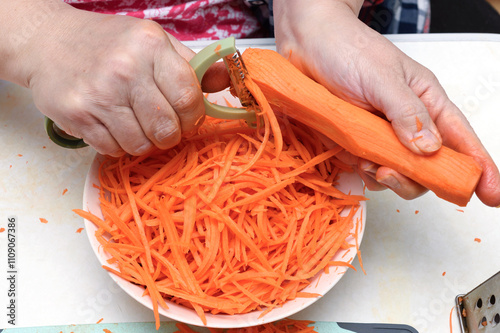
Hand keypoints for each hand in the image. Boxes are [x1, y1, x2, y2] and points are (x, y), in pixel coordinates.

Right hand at [22, 4, 227, 156]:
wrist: (49, 42)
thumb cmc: (109, 44)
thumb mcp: (153, 41)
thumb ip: (191, 64)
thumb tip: (227, 80)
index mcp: (150, 47)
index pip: (188, 97)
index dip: (193, 115)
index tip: (188, 117)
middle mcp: (125, 70)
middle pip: (167, 128)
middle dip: (170, 134)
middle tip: (163, 126)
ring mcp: (99, 94)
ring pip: (140, 145)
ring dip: (144, 142)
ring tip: (135, 123)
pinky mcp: (78, 116)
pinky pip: (113, 150)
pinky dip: (118, 144)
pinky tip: (113, 125)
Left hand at [274, 0, 499, 205]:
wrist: (306, 44)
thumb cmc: (348, 50)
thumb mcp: (382, 77)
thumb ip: (406, 112)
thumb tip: (429, 149)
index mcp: (426, 102)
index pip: (460, 138)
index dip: (479, 168)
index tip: (491, 195)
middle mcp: (406, 123)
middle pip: (428, 167)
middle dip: (416, 179)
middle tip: (392, 173)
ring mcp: (380, 135)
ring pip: (398, 174)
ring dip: (386, 177)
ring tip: (368, 161)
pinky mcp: (355, 143)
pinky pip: (367, 170)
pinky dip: (362, 172)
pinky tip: (353, 158)